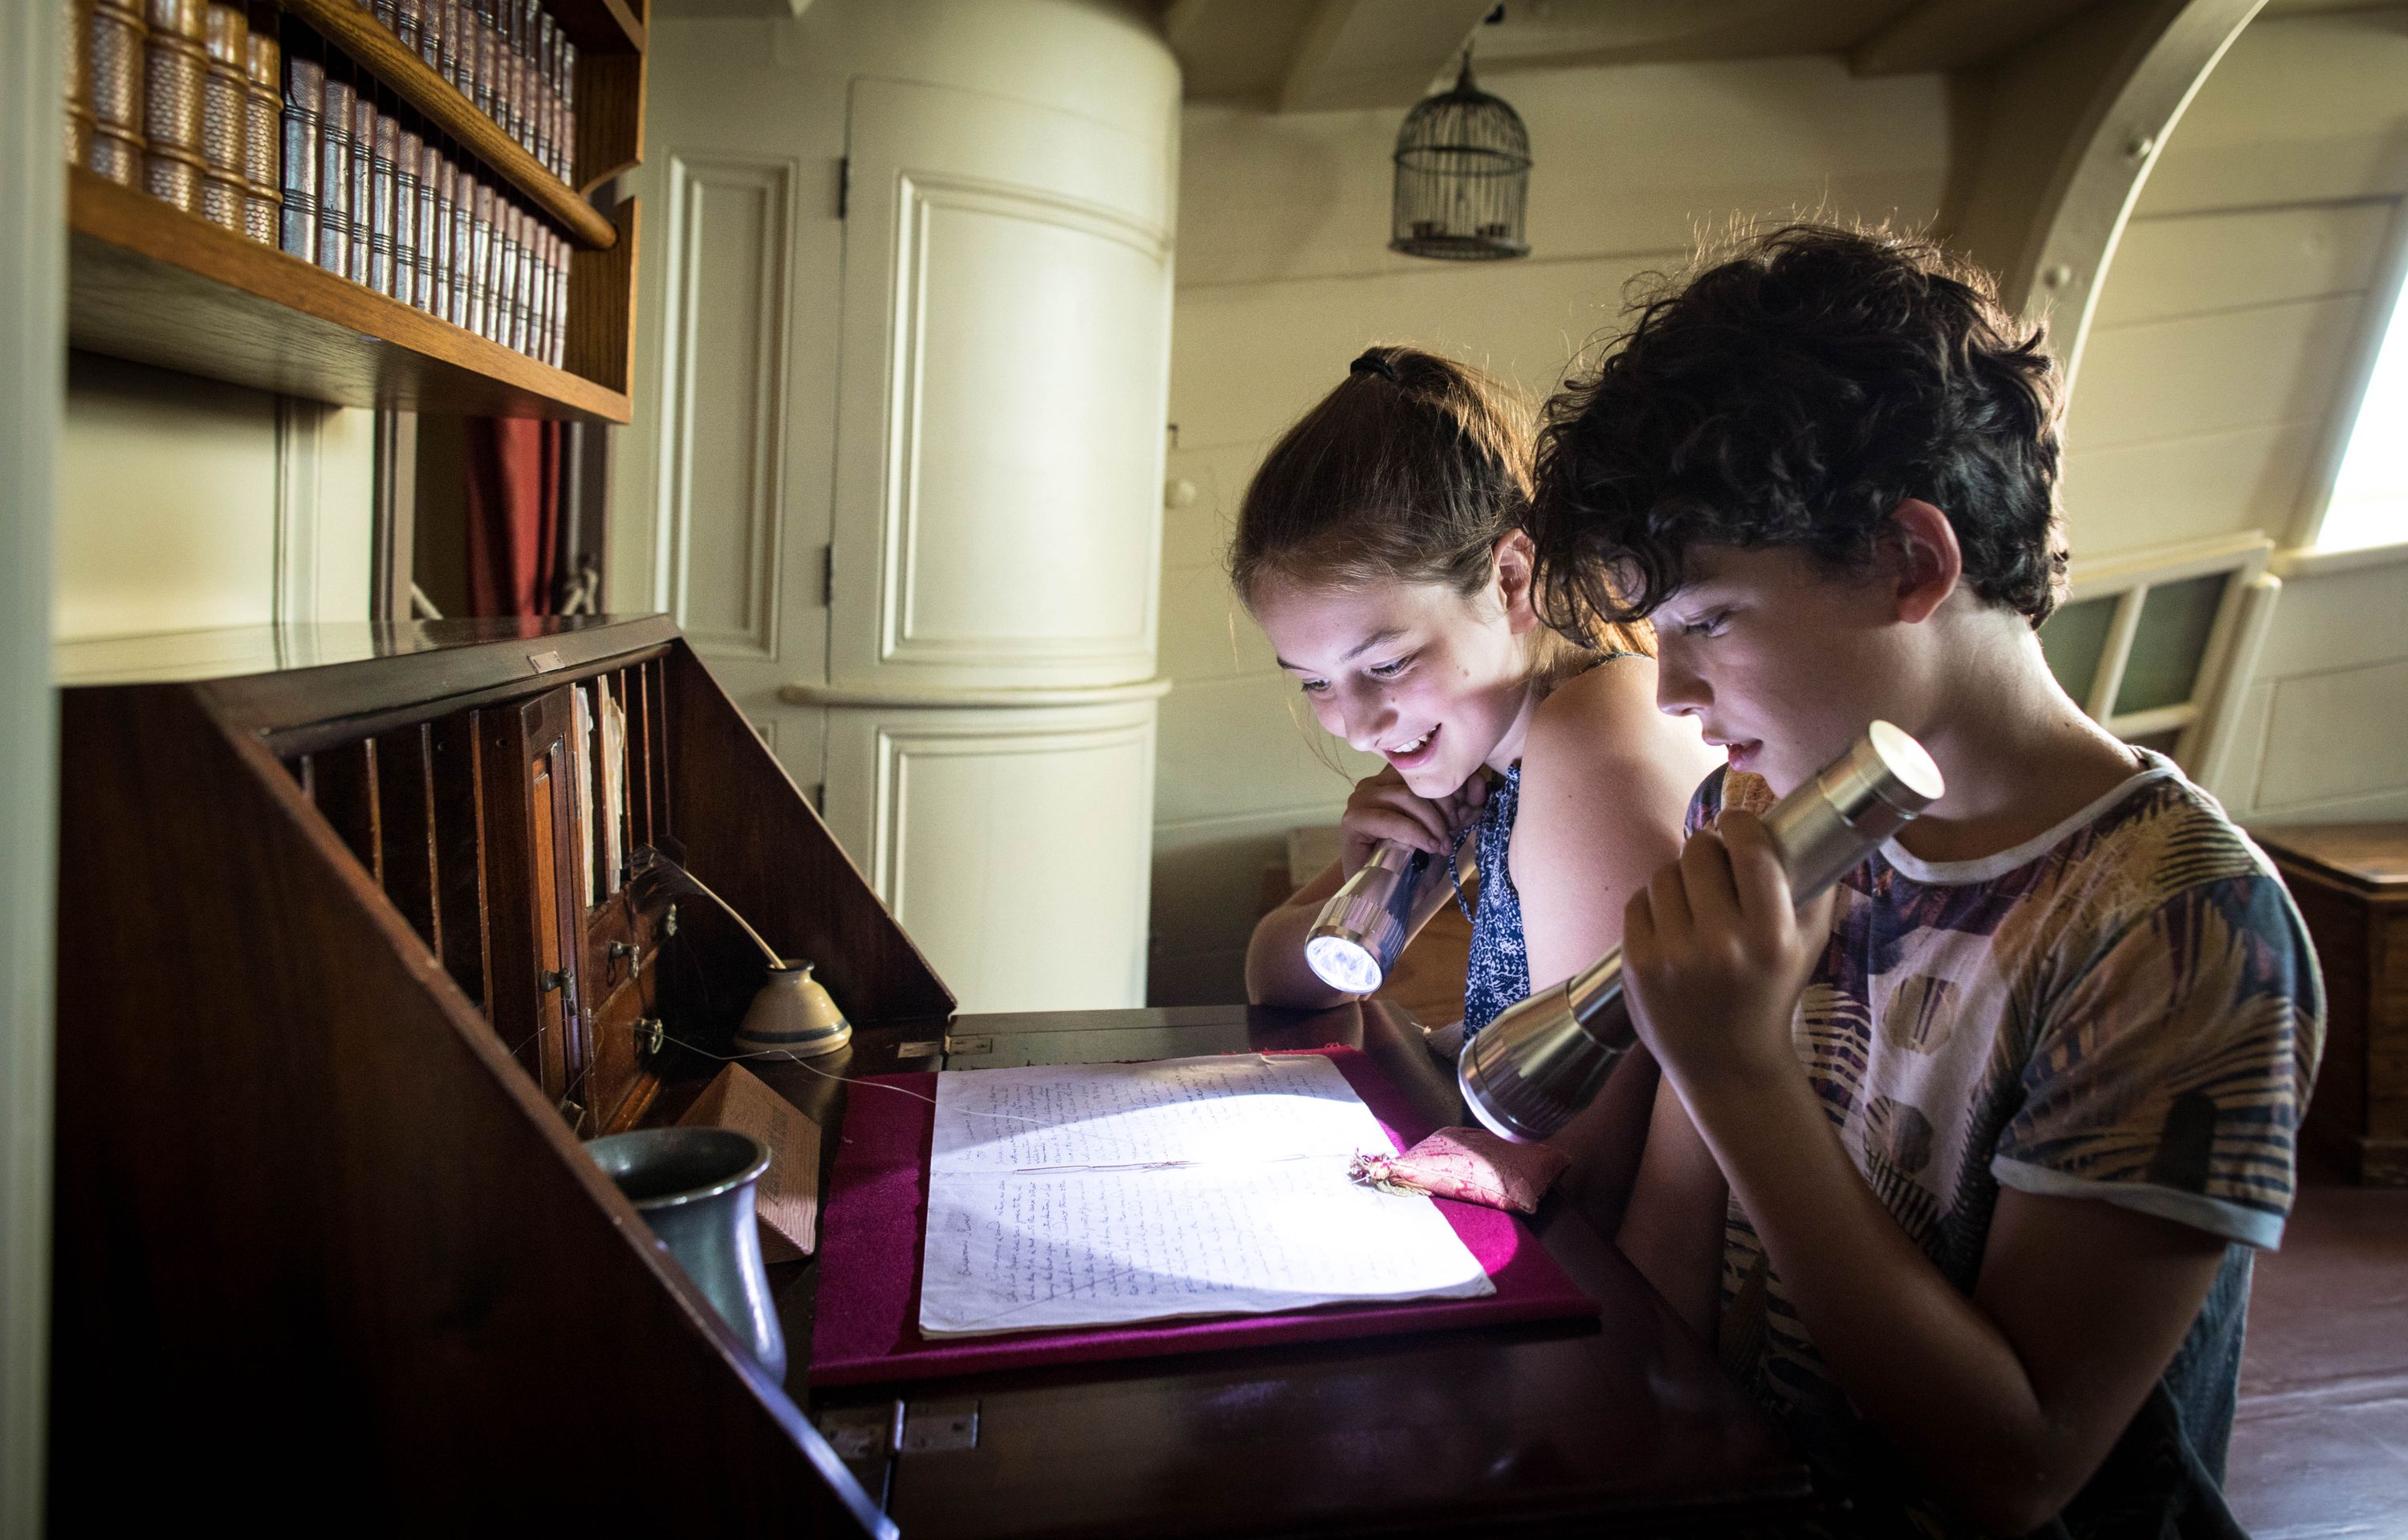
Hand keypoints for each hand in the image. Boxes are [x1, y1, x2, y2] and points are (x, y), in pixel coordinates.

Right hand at [1338, 765, 1485, 873]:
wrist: (1378, 899)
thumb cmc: (1409, 865)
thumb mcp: (1443, 832)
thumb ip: (1461, 809)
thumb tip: (1480, 783)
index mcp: (1392, 780)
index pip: (1426, 769)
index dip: (1452, 786)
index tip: (1470, 809)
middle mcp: (1373, 783)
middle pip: (1417, 780)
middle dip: (1444, 806)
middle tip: (1453, 833)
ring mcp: (1360, 800)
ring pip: (1406, 796)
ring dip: (1432, 822)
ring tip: (1442, 845)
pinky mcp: (1353, 821)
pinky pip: (1390, 819)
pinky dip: (1415, 834)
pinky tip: (1430, 847)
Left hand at [1618, 810, 1833, 1104]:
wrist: (1727, 1065)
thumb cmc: (1771, 996)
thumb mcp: (1807, 947)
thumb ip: (1813, 889)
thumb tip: (1802, 831)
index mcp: (1771, 937)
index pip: (1750, 851)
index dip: (1740, 824)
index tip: (1738, 824)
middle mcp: (1722, 945)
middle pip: (1698, 851)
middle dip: (1706, 850)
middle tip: (1714, 864)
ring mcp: (1674, 955)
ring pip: (1664, 873)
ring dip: (1678, 878)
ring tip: (1693, 902)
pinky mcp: (1638, 964)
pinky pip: (1638, 902)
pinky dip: (1653, 905)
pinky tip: (1671, 926)